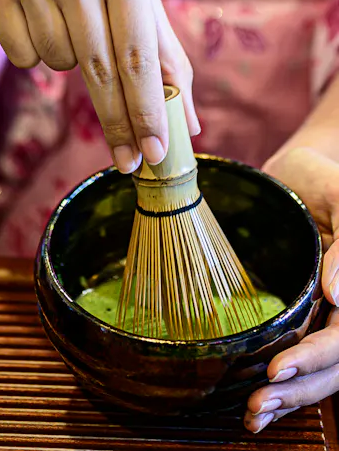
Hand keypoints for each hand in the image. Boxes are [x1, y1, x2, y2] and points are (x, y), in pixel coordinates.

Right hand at [0, 0, 198, 172]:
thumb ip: (166, 55)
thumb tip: (187, 121)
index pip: (139, 57)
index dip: (148, 111)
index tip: (155, 152)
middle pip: (100, 72)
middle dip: (118, 123)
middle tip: (130, 160)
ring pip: (58, 64)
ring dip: (73, 61)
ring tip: (75, 18)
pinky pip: (23, 54)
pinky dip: (39, 49)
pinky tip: (44, 13)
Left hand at [244, 147, 338, 432]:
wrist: (294, 172)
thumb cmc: (323, 176)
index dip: (317, 358)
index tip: (277, 368)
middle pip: (333, 365)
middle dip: (298, 389)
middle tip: (259, 403)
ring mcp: (321, 312)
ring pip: (316, 369)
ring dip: (288, 397)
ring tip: (255, 415)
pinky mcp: (296, 311)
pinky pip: (293, 351)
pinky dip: (279, 381)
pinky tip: (258, 401)